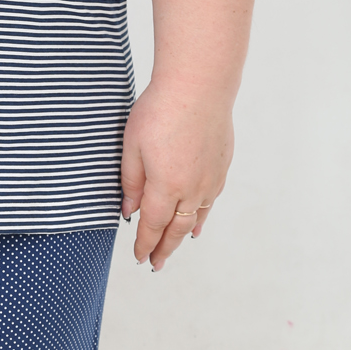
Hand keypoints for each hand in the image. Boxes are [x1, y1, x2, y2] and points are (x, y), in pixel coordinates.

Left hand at [120, 80, 232, 270]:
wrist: (199, 85)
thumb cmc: (160, 111)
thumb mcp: (132, 147)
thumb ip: (131, 183)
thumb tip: (129, 211)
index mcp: (166, 187)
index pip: (152, 226)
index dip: (145, 244)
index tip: (139, 257)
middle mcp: (192, 189)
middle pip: (176, 229)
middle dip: (164, 249)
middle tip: (155, 264)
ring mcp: (210, 179)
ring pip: (196, 218)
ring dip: (183, 235)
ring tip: (173, 248)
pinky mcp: (222, 166)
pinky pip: (210, 201)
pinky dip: (201, 216)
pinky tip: (197, 221)